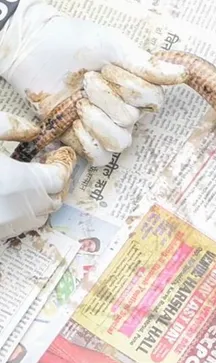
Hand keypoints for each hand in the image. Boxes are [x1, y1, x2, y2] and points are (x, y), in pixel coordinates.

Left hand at [0, 0, 186, 165]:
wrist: (33, 46)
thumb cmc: (74, 40)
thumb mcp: (114, 44)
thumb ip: (147, 63)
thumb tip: (183, 74)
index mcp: (135, 88)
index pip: (153, 101)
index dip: (132, 88)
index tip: (108, 68)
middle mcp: (123, 110)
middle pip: (132, 121)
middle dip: (107, 99)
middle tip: (87, 81)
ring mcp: (101, 125)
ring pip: (119, 143)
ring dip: (98, 123)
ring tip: (80, 104)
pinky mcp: (79, 137)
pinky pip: (98, 157)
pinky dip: (87, 142)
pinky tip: (74, 122)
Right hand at [0, 112, 75, 239]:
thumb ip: (10, 127)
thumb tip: (34, 130)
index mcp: (25, 181)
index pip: (61, 177)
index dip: (62, 165)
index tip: (57, 155)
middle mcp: (24, 207)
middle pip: (54, 198)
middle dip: (54, 182)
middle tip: (44, 167)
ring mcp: (10, 225)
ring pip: (40, 215)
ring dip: (40, 200)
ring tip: (27, 183)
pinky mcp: (0, 234)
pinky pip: (20, 226)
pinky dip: (22, 212)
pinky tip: (7, 197)